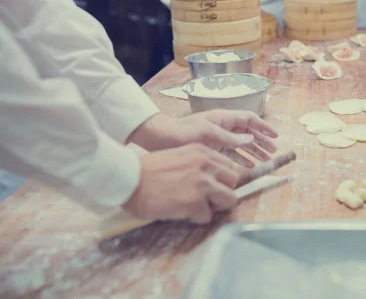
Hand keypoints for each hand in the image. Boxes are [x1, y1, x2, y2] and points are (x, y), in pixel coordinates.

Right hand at [122, 144, 240, 223]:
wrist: (128, 178)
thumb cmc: (148, 169)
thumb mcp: (179, 156)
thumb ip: (198, 164)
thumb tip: (213, 180)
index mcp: (202, 151)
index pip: (229, 165)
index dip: (223, 178)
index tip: (216, 186)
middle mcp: (206, 164)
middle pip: (233, 181)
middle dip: (223, 191)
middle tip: (208, 198)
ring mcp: (202, 183)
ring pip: (229, 200)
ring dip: (215, 206)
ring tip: (198, 207)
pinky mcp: (194, 202)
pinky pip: (207, 216)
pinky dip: (196, 218)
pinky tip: (182, 212)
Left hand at [128, 111, 277, 166]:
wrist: (160, 138)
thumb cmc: (182, 132)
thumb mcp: (207, 133)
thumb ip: (229, 137)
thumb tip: (250, 138)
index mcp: (223, 117)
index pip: (249, 119)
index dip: (263, 127)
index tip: (275, 135)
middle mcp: (223, 125)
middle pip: (248, 132)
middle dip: (262, 141)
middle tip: (273, 151)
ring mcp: (218, 137)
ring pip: (241, 143)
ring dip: (254, 150)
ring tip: (264, 160)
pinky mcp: (212, 147)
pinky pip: (231, 152)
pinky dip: (241, 158)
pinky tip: (248, 165)